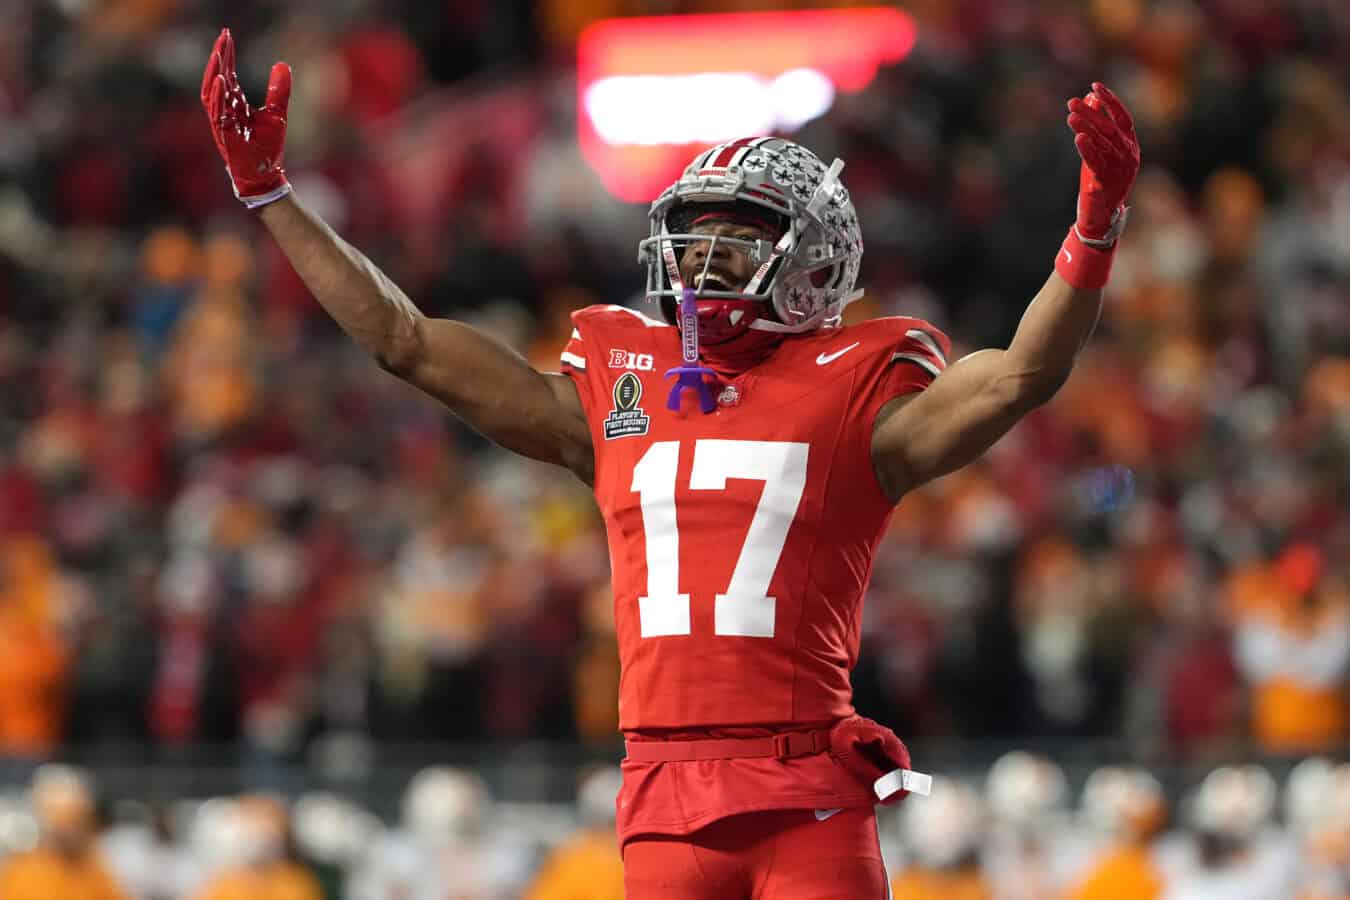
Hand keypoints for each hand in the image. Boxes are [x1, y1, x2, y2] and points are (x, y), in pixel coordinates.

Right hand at [201, 28, 292, 207]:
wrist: (266, 176)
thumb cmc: (268, 148)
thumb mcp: (277, 113)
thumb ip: (277, 90)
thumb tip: (282, 64)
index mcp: (234, 104)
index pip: (227, 74)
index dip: (227, 55)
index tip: (227, 35)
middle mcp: (225, 111)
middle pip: (217, 79)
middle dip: (219, 58)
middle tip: (223, 37)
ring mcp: (222, 123)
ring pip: (211, 93)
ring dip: (214, 73)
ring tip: (218, 53)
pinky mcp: (224, 135)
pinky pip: (217, 113)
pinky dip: (219, 96)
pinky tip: (222, 80)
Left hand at [1066, 82, 1139, 243]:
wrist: (1102, 216)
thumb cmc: (1100, 181)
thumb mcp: (1099, 152)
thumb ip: (1095, 128)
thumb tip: (1089, 98)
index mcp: (1131, 147)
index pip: (1123, 117)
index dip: (1110, 101)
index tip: (1095, 86)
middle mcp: (1129, 156)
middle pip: (1110, 128)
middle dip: (1091, 113)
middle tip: (1071, 102)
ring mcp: (1120, 170)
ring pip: (1103, 144)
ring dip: (1086, 127)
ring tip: (1071, 115)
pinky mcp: (1107, 183)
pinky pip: (1097, 162)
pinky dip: (1088, 148)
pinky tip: (1078, 137)